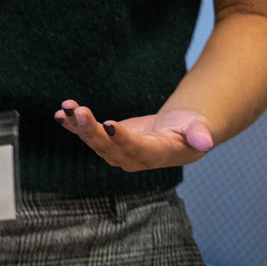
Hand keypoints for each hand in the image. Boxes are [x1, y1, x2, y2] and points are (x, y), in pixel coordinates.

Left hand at [55, 102, 213, 171]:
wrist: (176, 136)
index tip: (109, 124)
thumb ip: (199, 135)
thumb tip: (206, 141)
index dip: (121, 139)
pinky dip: (72, 125)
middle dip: (92, 130)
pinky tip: (60, 113)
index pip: (136, 149)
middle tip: (80, 111)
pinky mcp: (107, 140)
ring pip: (94, 141)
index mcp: (154, 154)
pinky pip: (87, 134)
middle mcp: (131, 157)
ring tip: (67, 108)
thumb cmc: (189, 130)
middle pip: (108, 147)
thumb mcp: (198, 129)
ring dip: (79, 125)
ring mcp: (116, 151)